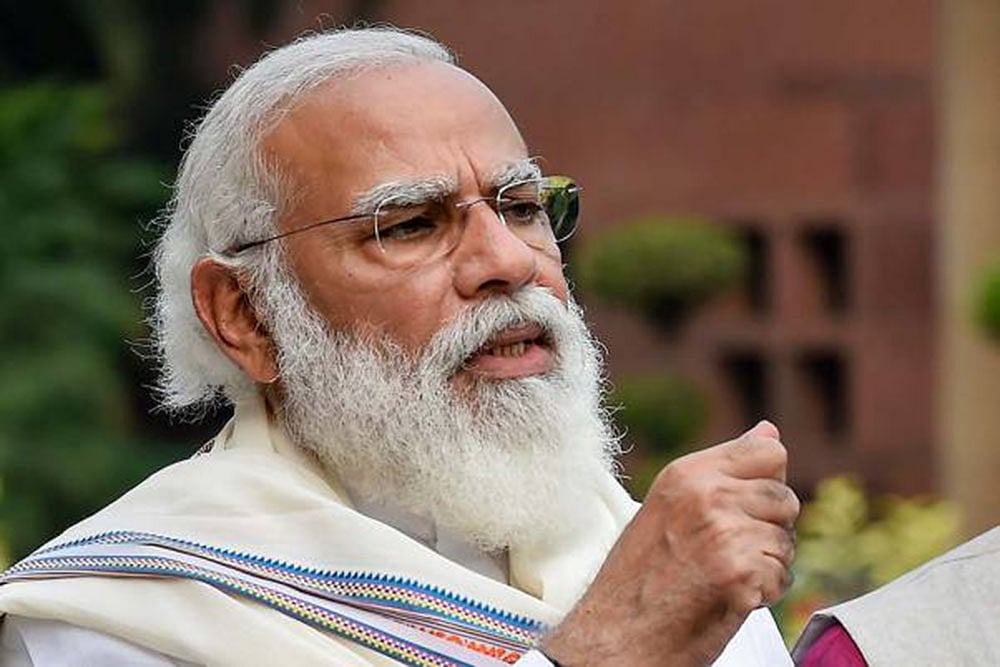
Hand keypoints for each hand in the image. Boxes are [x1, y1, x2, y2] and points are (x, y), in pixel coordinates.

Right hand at [541, 421, 798, 666]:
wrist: (616, 636)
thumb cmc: (639, 577)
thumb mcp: (669, 506)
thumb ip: (722, 470)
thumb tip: (769, 432)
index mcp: (686, 473)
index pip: (768, 452)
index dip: (766, 484)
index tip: (741, 510)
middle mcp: (707, 495)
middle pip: (784, 497)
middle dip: (768, 529)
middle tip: (725, 554)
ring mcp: (725, 533)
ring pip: (786, 540)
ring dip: (766, 564)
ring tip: (721, 576)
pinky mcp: (740, 574)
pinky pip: (782, 576)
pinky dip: (763, 594)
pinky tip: (727, 597)